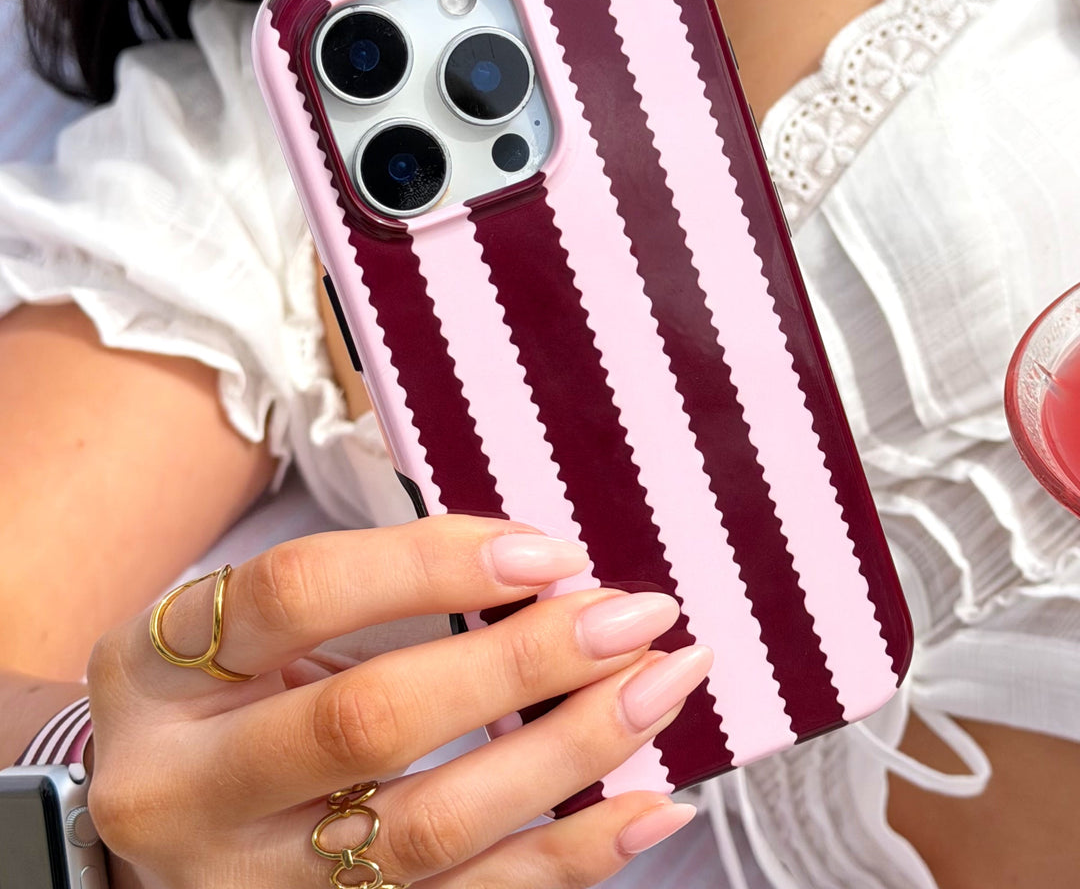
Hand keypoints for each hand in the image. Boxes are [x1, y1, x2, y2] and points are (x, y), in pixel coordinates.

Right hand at [87, 516, 709, 887]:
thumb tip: (540, 570)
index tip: (552, 555)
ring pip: (427, 830)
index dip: (434, 564)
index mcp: (157, 670)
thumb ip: (372, 583)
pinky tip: (648, 808)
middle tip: (633, 618)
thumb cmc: (217, 692)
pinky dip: (569, 858)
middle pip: (369, 722)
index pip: (300, 592)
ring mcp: (250, 887)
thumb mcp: (246, 620)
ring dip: (567, 755)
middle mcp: (187, 790)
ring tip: (658, 689)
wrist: (149, 811)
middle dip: (522, 664)